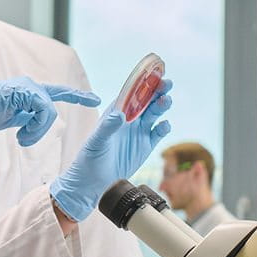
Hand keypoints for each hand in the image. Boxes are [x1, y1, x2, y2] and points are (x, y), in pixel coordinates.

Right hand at [0, 77, 99, 146]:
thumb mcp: (14, 117)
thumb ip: (28, 117)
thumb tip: (34, 126)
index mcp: (29, 91)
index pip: (58, 91)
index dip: (76, 95)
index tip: (95, 99)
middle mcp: (31, 85)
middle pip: (54, 102)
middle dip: (58, 113)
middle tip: (55, 121)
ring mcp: (28, 87)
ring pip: (49, 110)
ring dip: (38, 130)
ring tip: (22, 138)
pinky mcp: (24, 92)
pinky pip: (42, 111)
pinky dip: (35, 127)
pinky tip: (21, 135)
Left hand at [49, 78, 171, 221]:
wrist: (94, 182)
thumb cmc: (90, 158)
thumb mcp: (97, 142)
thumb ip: (108, 127)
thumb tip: (120, 115)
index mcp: (115, 112)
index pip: (131, 93)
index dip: (142, 82)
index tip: (153, 73)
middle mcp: (128, 119)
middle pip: (146, 100)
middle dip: (157, 90)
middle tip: (166, 83)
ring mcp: (138, 131)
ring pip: (154, 113)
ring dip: (162, 105)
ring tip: (166, 100)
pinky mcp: (146, 145)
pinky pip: (159, 132)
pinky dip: (164, 127)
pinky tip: (164, 125)